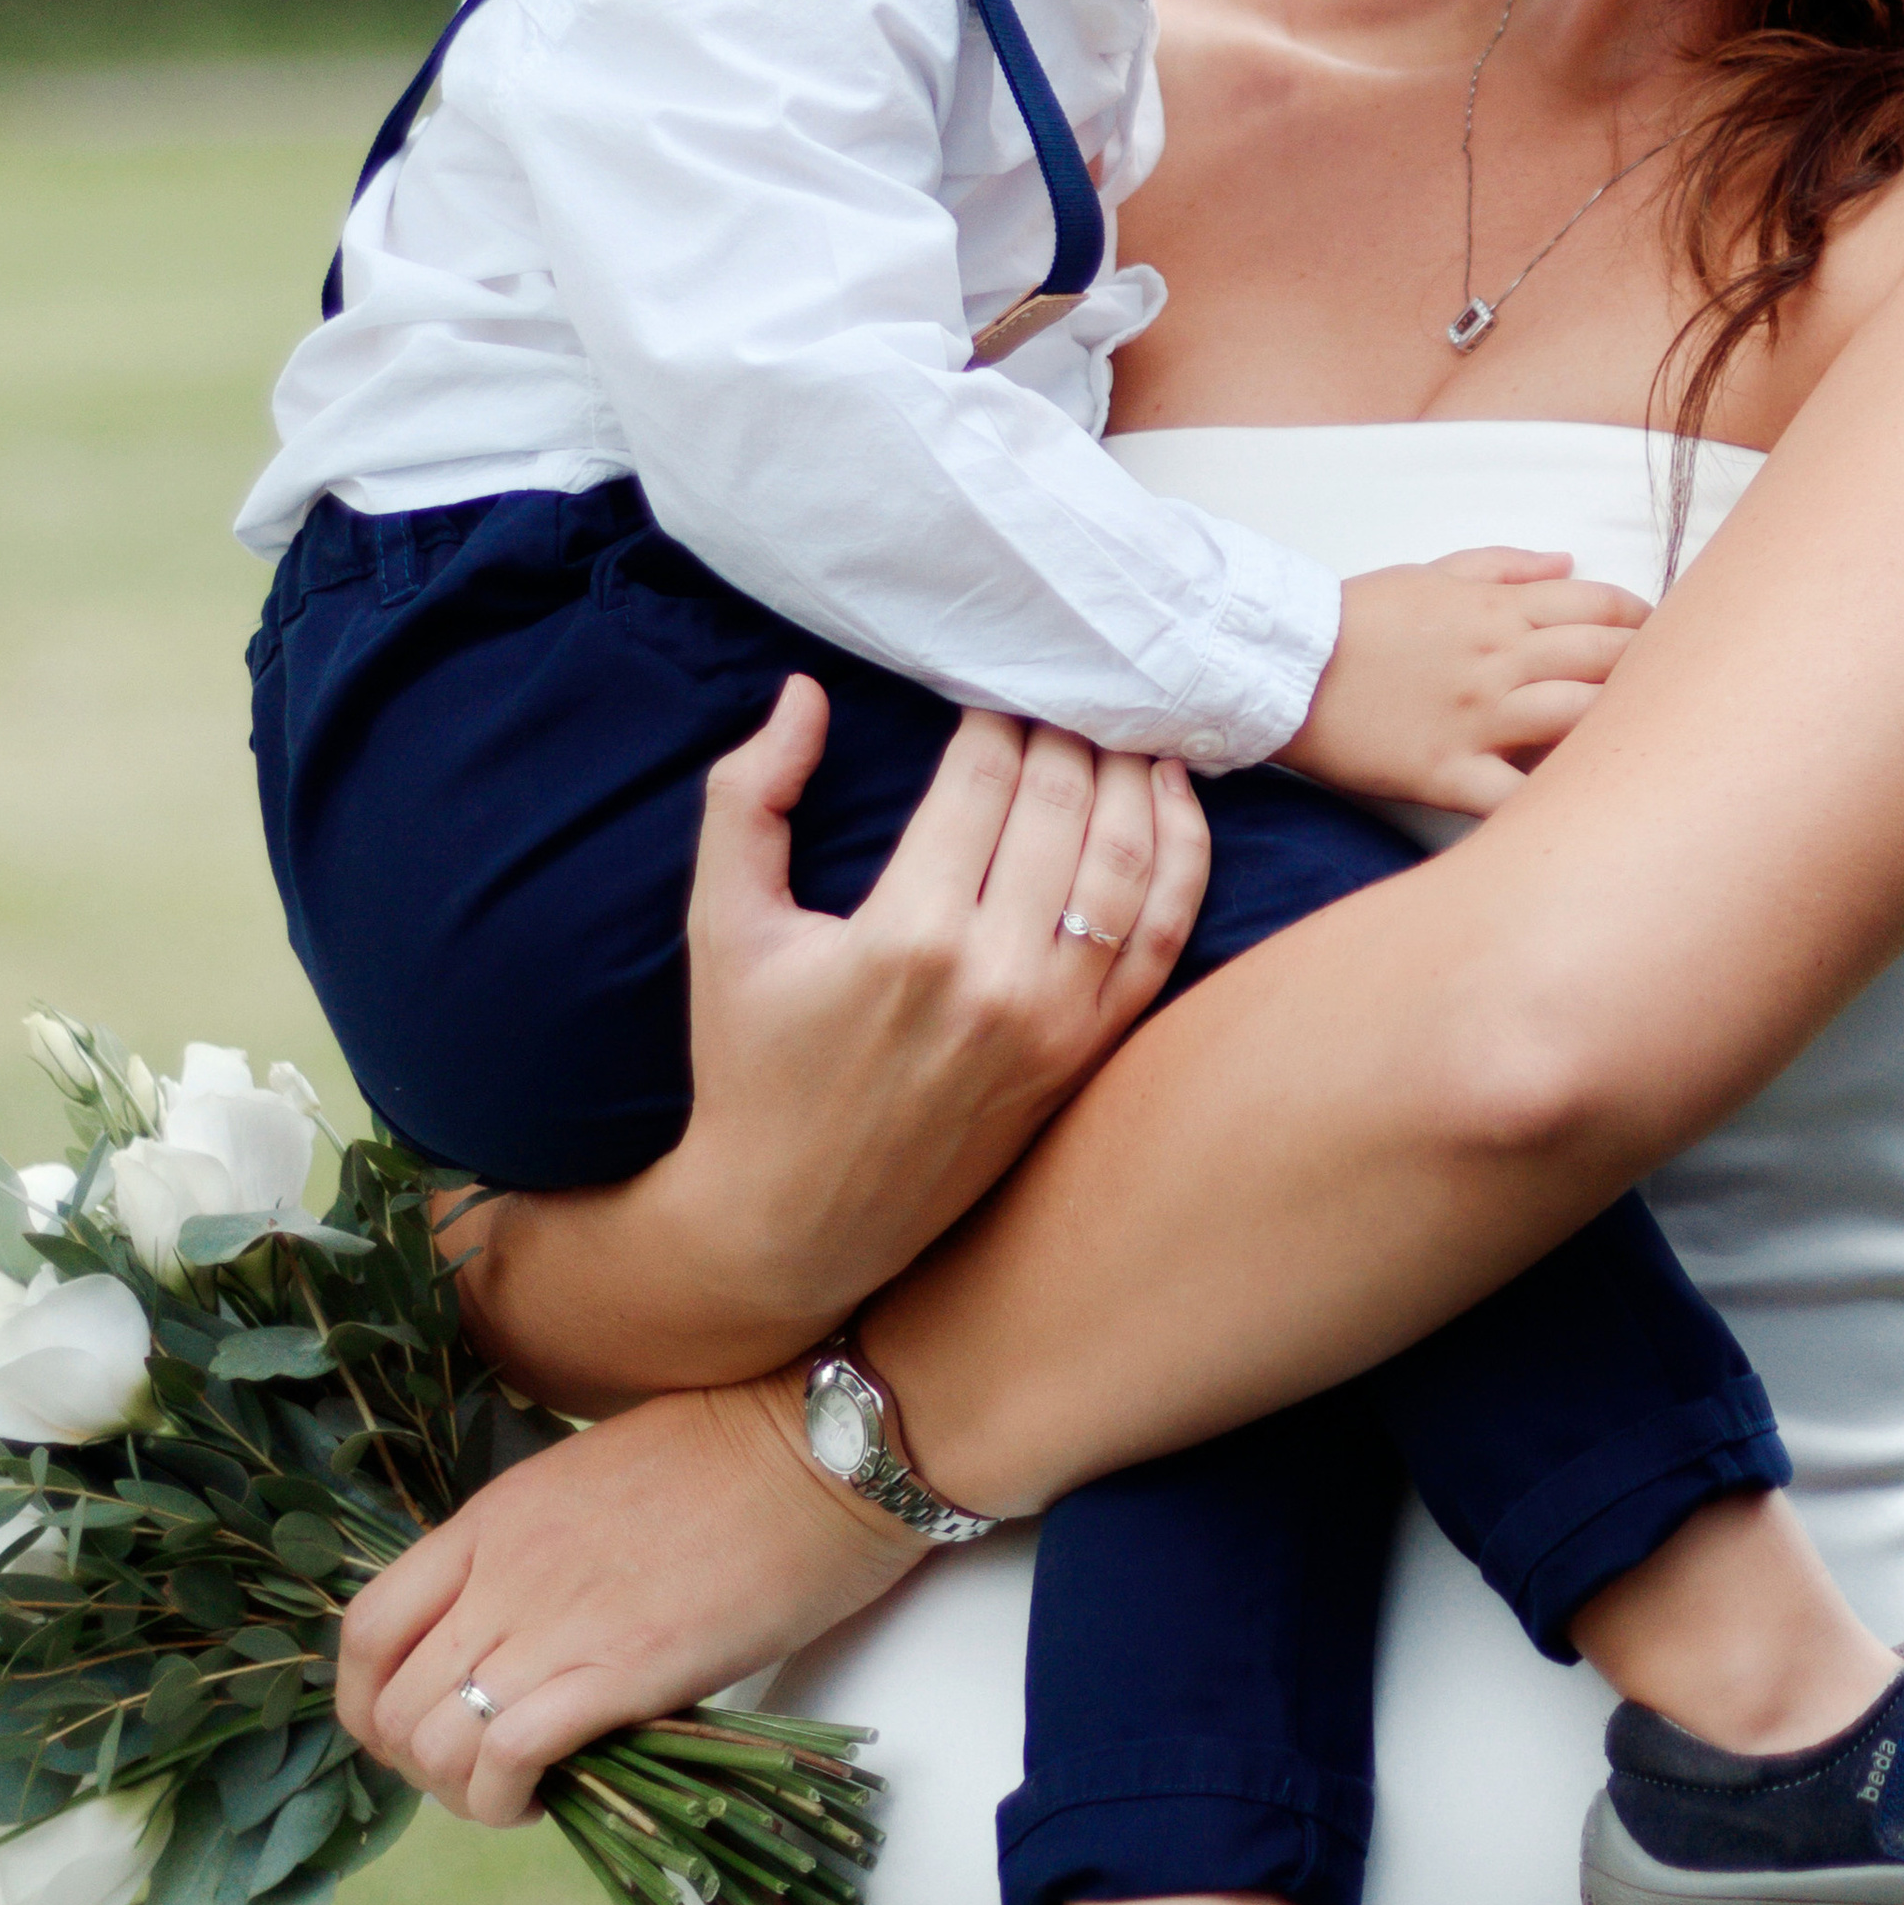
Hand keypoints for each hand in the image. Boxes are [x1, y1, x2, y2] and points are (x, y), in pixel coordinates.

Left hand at [334, 1373, 925, 1827]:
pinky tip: (547, 1797)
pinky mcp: (622, 1668)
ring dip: (462, 1791)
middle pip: (391, 1704)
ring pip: (436, 1744)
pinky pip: (510, 1755)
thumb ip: (535, 1548)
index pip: (364, 1628)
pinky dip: (507, 1796)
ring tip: (516, 1791)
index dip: (366, 1702)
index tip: (410, 1729)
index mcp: (492, 1520)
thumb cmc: (731, 1453)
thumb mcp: (592, 1479)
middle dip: (418, 1764)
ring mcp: (556, 1620)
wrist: (818, 1452)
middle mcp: (502, 1573)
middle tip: (479, 1772)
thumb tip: (522, 1620)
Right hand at [455, 679, 1209, 1408]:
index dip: (994, 717)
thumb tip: (804, 694)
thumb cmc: (751, 1067)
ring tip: (1120, 727)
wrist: (795, 1221)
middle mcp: (997, 977)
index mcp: (906, 935)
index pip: (982, 781)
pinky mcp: (1089, 1054)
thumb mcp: (721, 926)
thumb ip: (746, 797)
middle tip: (1057, 692)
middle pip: (1063, 807)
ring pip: (1127, 862)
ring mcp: (1057, 1021)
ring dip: (1132, 778)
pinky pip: (1164, 935)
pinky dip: (1182, 854)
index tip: (991, 683)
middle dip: (1064, 733)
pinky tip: (1170, 798)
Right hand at [1273, 549, 1651, 816]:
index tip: (1659, 639)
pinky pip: (1513, 797)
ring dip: (1618, 727)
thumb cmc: (1354, 616)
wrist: (1282, 664)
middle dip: (1649, 669)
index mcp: (1497, 609)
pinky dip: (1551, 805)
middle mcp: (1499, 660)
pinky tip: (1582, 812)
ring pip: (1578, 716)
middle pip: (1606, 657)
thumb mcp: (1430, 573)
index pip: (1598, 604)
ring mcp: (1477, 717)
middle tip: (1674, 691)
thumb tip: (1569, 562)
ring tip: (1643, 746)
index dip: (1641, 620)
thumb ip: (1504, 566)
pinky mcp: (1447, 771)